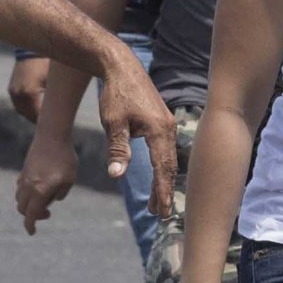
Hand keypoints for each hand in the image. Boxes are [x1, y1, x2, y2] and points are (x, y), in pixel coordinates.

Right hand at [5, 55, 49, 124]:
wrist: (32, 51)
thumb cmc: (46, 65)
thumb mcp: (52, 81)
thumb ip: (54, 97)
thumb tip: (60, 112)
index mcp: (30, 93)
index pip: (37, 115)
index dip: (44, 121)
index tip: (52, 124)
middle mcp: (19, 93)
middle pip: (28, 114)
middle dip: (37, 119)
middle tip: (47, 122)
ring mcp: (13, 91)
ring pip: (21, 110)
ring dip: (30, 113)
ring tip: (41, 115)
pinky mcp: (11, 87)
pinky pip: (17, 103)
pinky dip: (25, 106)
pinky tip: (34, 106)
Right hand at [13, 132, 75, 233]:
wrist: (52, 136)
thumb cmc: (65, 158)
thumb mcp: (69, 180)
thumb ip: (60, 194)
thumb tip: (52, 200)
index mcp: (40, 191)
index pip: (31, 215)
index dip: (30, 226)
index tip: (32, 232)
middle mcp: (28, 186)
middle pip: (22, 208)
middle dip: (32, 215)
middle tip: (47, 213)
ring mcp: (24, 177)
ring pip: (20, 198)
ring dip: (28, 204)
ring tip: (44, 198)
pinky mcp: (24, 170)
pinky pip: (20, 187)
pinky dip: (26, 193)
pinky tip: (37, 188)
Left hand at [99, 55, 180, 216]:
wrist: (122, 67)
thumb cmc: (115, 94)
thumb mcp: (113, 122)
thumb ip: (117, 148)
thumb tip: (117, 174)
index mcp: (158, 130)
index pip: (162, 167)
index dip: (162, 190)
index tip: (162, 210)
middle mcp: (167, 129)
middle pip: (169, 167)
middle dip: (165, 191)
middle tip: (161, 214)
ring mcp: (166, 125)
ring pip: (168, 160)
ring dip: (163, 181)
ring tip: (156, 203)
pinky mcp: (161, 122)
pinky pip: (165, 151)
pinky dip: (162, 168)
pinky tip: (157, 178)